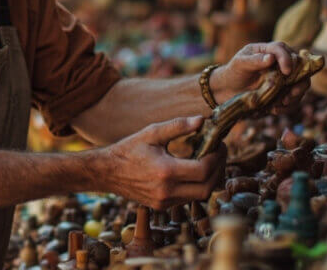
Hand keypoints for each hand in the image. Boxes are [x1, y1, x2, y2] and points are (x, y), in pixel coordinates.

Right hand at [96, 116, 225, 209]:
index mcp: (165, 171)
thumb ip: (177, 126)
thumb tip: (201, 120)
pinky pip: (188, 198)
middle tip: (219, 154)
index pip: (203, 170)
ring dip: (210, 179)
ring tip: (209, 161)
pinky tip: (194, 171)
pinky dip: (196, 186)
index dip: (217, 157)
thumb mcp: (151, 133)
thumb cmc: (129, 149)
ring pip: (200, 195)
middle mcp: (166, 191)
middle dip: (218, 170)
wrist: (107, 172)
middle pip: (207, 187)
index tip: (219, 145)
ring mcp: (164, 202)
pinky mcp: (162, 206)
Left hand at [213, 42, 307, 114]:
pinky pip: (294, 99)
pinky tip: (275, 110)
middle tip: (291, 91)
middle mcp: (281, 62)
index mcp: (269, 50)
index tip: (286, 71)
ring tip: (283, 102)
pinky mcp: (285, 92)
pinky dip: (288, 106)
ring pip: (301, 83)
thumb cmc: (234, 72)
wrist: (229, 90)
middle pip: (300, 66)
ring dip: (296, 94)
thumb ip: (254, 60)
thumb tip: (271, 57)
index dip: (287, 59)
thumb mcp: (240, 64)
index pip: (282, 49)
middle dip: (299, 80)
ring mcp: (285, 78)